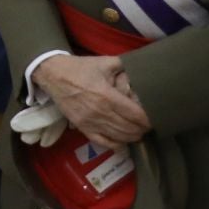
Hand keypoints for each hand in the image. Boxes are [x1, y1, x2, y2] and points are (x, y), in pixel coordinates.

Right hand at [33, 55, 149, 152]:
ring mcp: (91, 123)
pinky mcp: (83, 128)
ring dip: (132, 137)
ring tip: (138, 132)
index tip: (156, 117)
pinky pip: (103, 142)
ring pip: (119, 137)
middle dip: (143, 129)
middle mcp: (101, 113)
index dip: (148, 119)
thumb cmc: (80, 68)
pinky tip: (124, 143)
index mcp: (108, 96)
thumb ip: (124, 66)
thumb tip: (141, 70)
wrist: (52, 75)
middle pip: (130, 129)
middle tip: (148, 125)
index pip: (136, 115)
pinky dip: (116, 145)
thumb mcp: (104, 62)